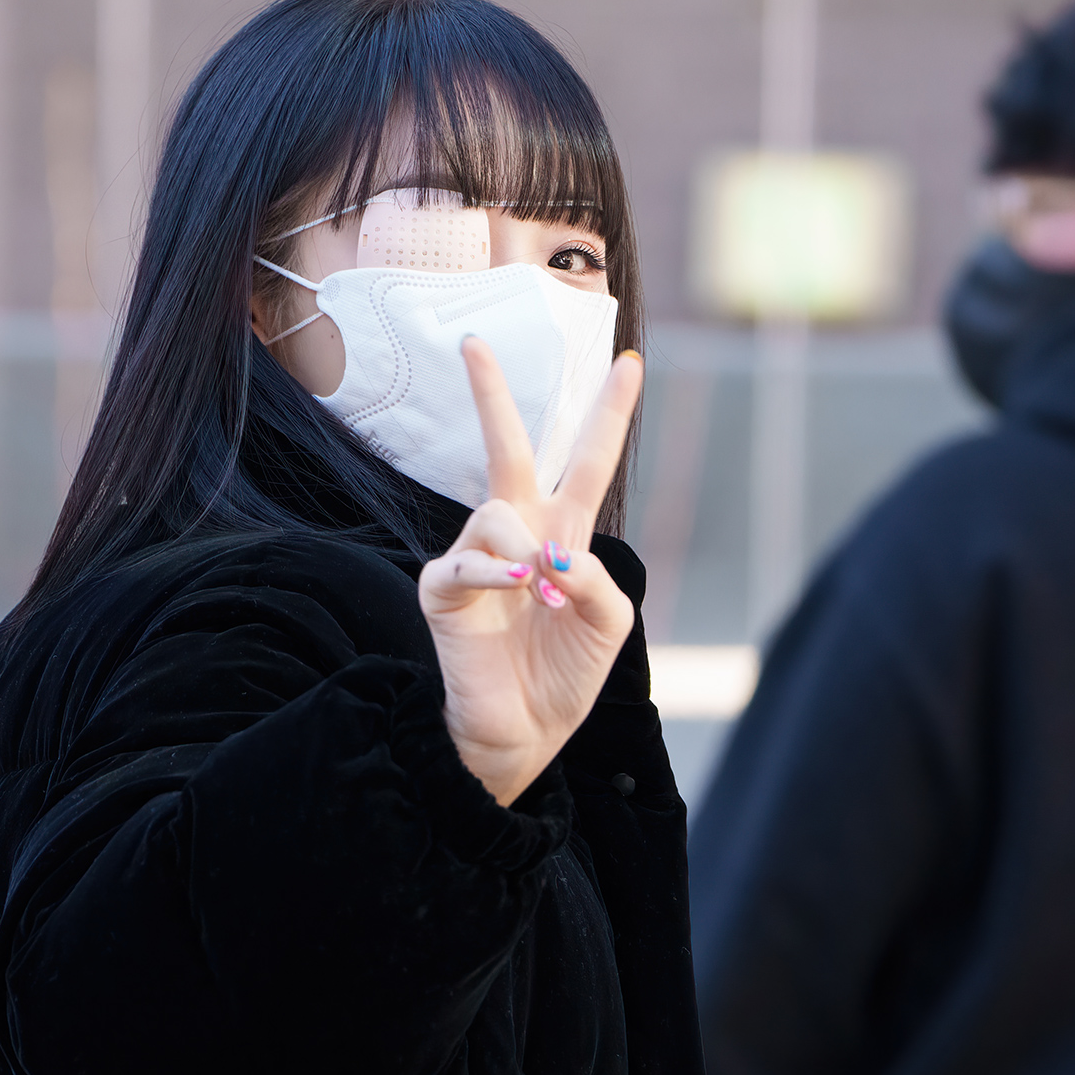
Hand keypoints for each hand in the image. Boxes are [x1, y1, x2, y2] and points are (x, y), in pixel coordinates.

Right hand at [418, 339, 644, 804]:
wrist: (523, 732)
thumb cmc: (566, 676)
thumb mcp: (609, 624)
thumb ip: (597, 579)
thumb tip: (554, 555)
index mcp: (563, 534)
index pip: (588, 463)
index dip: (610, 415)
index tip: (630, 363)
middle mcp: (517, 534)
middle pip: (507, 449)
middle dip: (491, 395)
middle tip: (474, 342)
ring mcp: (475, 558)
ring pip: (497, 512)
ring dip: (525, 549)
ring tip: (539, 591)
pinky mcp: (443, 588)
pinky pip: (463, 559)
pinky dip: (495, 571)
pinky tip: (514, 587)